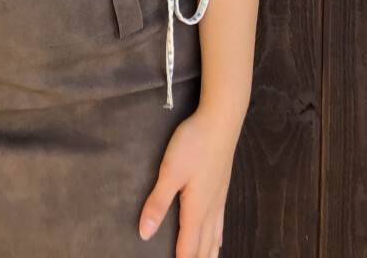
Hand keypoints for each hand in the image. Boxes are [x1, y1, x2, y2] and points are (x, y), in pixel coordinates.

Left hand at [138, 106, 235, 255]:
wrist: (221, 121)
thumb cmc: (194, 144)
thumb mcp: (170, 171)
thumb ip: (158, 203)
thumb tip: (145, 234)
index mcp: (196, 210)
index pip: (188, 248)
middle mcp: (210, 210)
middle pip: (204, 247)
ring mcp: (219, 200)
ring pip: (215, 238)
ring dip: (208, 255)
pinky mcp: (221, 189)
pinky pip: (220, 225)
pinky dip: (217, 240)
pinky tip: (217, 241)